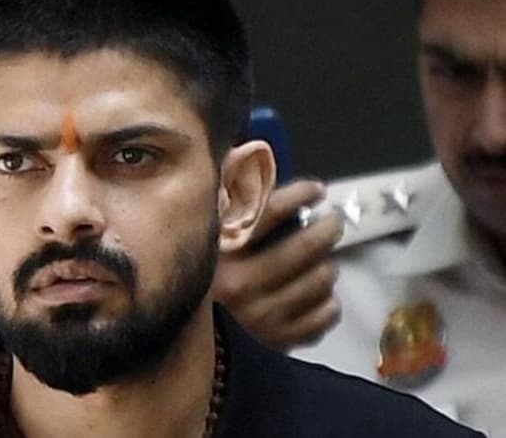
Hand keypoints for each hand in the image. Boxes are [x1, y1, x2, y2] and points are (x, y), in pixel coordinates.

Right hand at [213, 180, 342, 351]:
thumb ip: (221, 207)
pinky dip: (328, 304)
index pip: (269, 213)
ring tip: (322, 262)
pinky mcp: (278, 342)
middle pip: (304, 248)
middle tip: (330, 224)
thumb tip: (246, 163)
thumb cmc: (197, 285)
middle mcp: (242, 286)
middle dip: (326, 229)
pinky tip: (317, 297)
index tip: (315, 190)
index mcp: (220, 255)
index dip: (299, 194)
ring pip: (319, 281)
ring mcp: (262, 317)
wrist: (179, 347)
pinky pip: (322, 316)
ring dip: (327, 266)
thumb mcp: (200, 243)